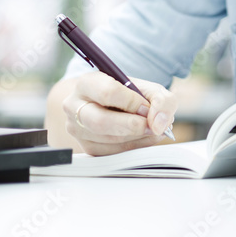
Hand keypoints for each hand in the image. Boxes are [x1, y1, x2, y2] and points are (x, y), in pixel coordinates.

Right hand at [62, 71, 176, 155]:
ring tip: (153, 129)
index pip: (108, 93)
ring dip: (136, 137)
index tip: (147, 108)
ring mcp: (77, 129)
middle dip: (132, 125)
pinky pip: (111, 153)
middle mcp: (74, 106)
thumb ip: (161, 100)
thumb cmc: (130, 94)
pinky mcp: (86, 147)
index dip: (132, 102)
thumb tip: (159, 124)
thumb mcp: (149, 89)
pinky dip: (134, 146)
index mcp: (87, 83)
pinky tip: (144, 137)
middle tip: (152, 126)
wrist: (114, 105)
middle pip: (100, 122)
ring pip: (107, 139)